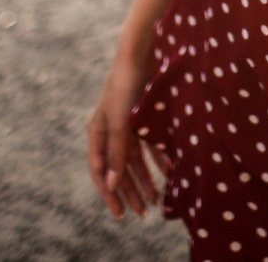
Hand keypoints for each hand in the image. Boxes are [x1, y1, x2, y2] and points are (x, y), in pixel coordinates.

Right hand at [85, 51, 163, 218]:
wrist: (145, 53)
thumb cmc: (127, 86)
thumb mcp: (121, 122)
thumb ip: (117, 152)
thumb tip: (111, 186)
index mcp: (98, 132)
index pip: (99, 171)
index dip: (108, 193)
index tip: (120, 213)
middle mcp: (111, 130)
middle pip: (119, 169)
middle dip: (130, 192)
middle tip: (143, 213)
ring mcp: (129, 125)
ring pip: (136, 160)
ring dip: (146, 179)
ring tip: (157, 199)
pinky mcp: (145, 118)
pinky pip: (150, 146)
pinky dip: (159, 159)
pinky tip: (169, 171)